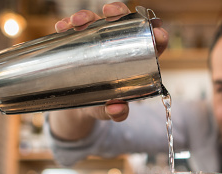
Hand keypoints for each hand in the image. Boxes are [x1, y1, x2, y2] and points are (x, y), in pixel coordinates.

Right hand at [53, 2, 168, 122]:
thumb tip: (117, 108)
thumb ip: (117, 113)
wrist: (79, 106)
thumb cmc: (102, 106)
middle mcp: (119, 46)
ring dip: (88, 16)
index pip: (152, 44)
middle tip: (109, 14)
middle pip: (125, 22)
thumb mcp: (109, 111)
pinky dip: (68, 25)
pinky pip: (76, 28)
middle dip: (120, 12)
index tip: (158, 35)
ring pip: (98, 20)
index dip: (158, 36)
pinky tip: (62, 28)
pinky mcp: (81, 41)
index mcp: (138, 61)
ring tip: (77, 23)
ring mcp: (100, 41)